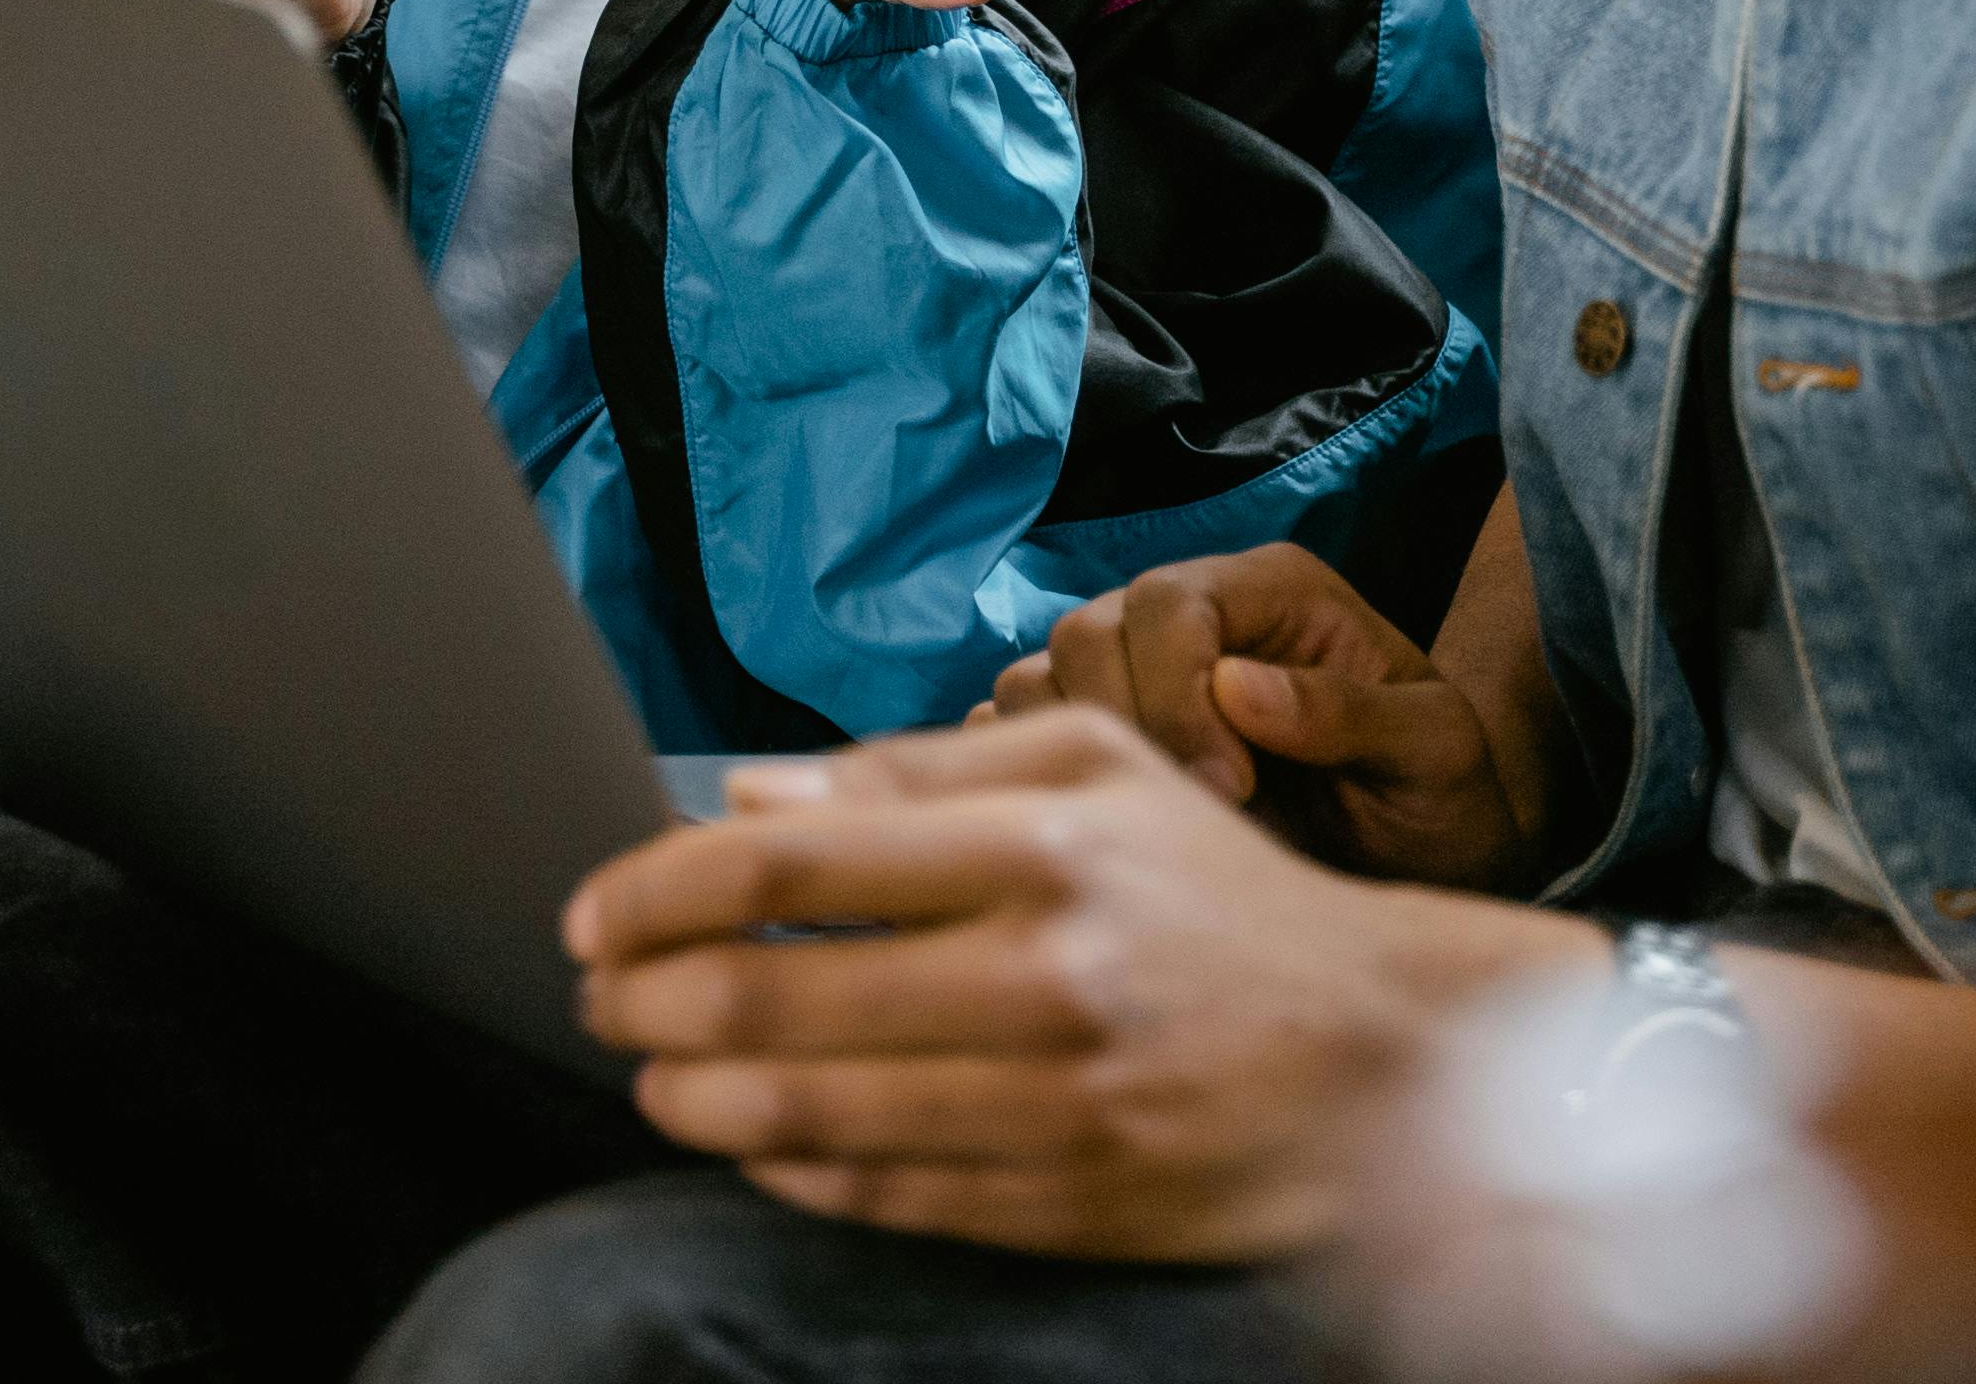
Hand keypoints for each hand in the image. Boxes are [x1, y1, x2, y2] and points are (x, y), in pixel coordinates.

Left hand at [562, 706, 1595, 1260]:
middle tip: (601, 993)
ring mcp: (1050, 1102)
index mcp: (1040, 844)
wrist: (1380, 1054)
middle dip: (643, 1000)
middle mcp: (1042, 973)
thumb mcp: (1095, 771)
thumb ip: (913, 775)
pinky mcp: (1061, 1203)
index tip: (596, 910)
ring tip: (648, 1067)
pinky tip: (744, 1136)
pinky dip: (780, 1168)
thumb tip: (745, 794)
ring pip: (801, 1115)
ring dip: (686, 1094)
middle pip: (766, 999)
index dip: (657, 888)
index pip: (785, 864)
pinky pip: (873, 1195)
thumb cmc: (1215, 894)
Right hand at [988, 548, 1555, 890]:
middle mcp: (1191, 616)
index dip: (1174, 692)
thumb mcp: (1434, 752)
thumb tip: (1237, 687)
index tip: (1229, 789)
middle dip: (1122, 730)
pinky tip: (1095, 834)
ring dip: (1071, 760)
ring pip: (1036, 682)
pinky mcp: (1100, 740)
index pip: (1167, 602)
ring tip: (1149, 828)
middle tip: (1190, 816)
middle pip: (1086, 633)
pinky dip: (1030, 782)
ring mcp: (1135, 676)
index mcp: (1272, 593)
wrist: (1430, 853)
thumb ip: (1348, 713)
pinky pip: (1016, 739)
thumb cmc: (1443, 795)